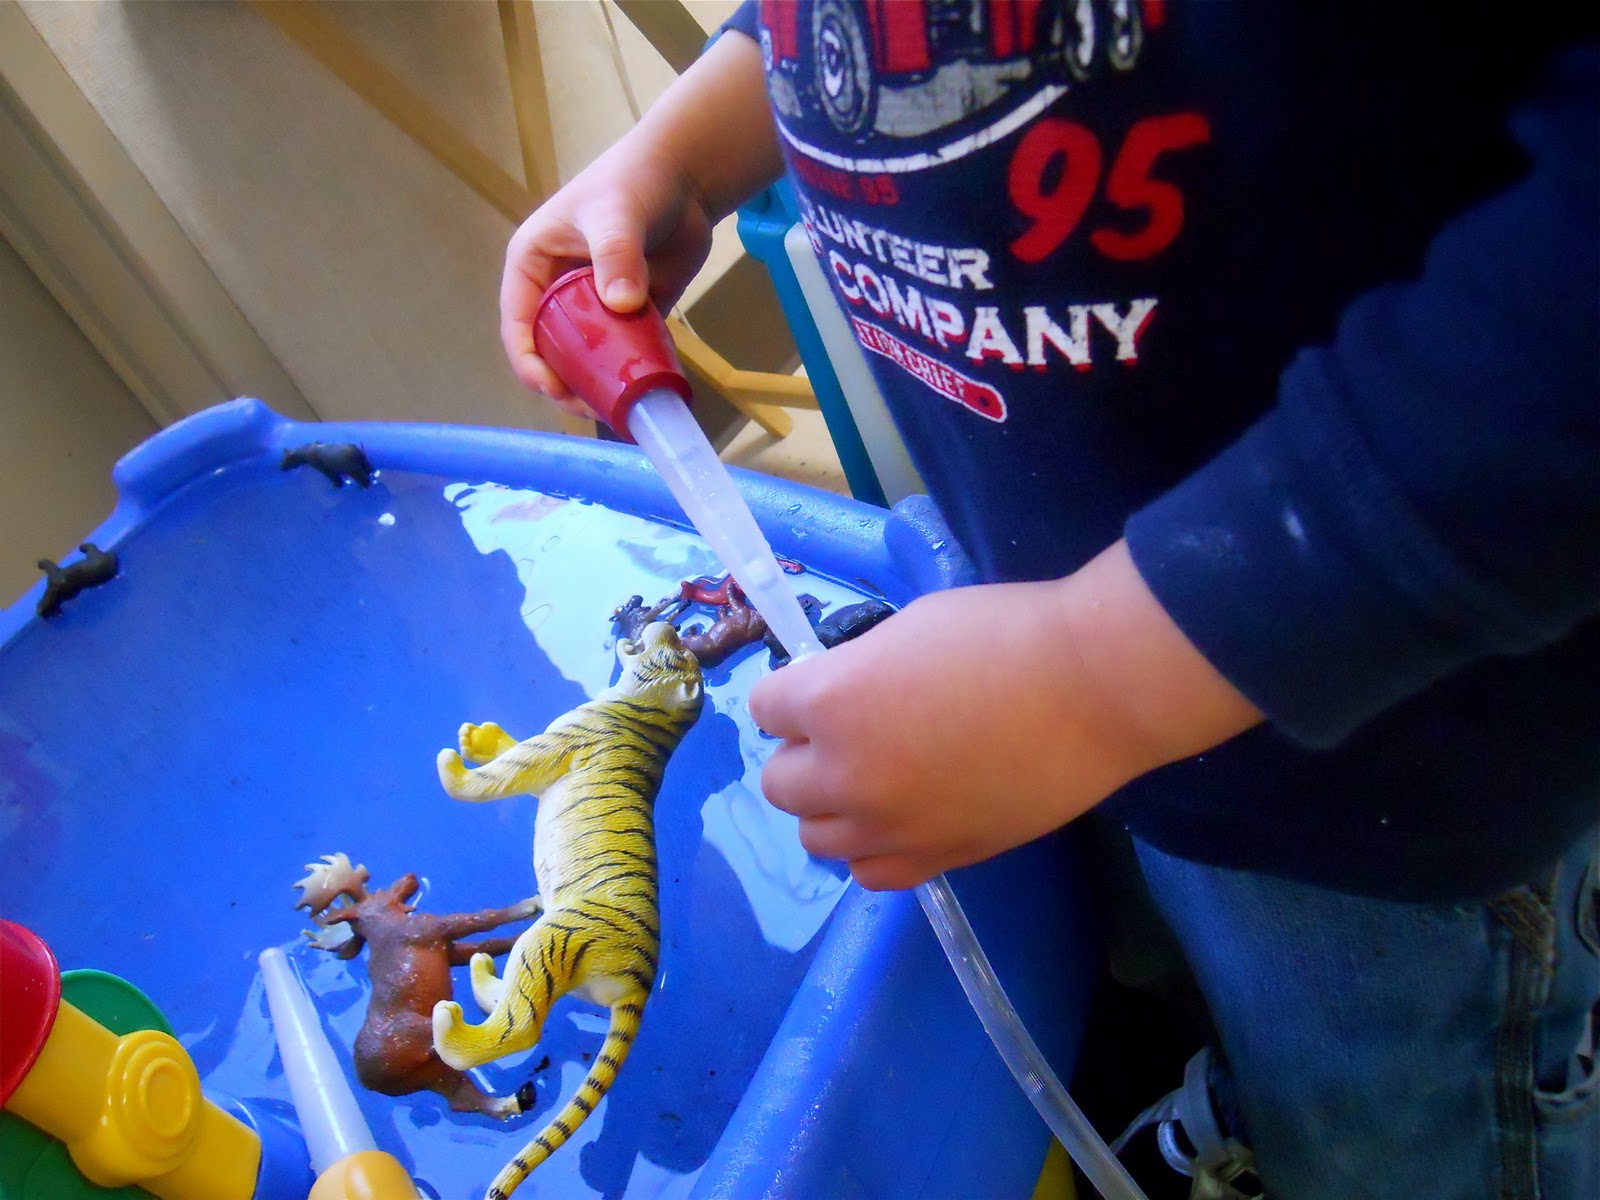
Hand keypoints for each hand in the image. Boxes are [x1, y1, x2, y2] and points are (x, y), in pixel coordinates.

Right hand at [498, 30, 779, 421]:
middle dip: (563, 383)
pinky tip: (643, 391)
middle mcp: (556, 289)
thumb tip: (621, 304)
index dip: (530, 362)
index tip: (554, 388)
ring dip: (595, 384)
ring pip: (584, 356)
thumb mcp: (617, 215)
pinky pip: (622, 352)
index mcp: (533, 265)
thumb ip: (617, 255)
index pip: (518, 324)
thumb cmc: (635, 182)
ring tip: (616, 407)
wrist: (687, 176)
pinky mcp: (628, 314)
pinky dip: (628, 373)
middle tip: (589, 407)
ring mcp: (592, 305)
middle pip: (548, 349)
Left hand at [747, 543, 1261, 890]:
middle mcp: (845, 774)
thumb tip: (841, 696)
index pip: (766, 708)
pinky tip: (900, 818)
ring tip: (875, 779)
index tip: (822, 687)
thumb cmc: (1006, 633)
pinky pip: (871, 873)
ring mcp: (890, 826)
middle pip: (780, 783)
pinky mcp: (937, 858)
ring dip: (832, 806)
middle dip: (804, 754)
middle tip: (848, 732)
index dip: (793, 695)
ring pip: (817, 837)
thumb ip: (857, 672)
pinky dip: (873, 847)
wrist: (1094, 688)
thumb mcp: (908, 630)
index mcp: (831, 701)